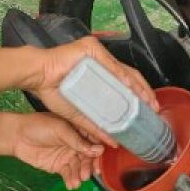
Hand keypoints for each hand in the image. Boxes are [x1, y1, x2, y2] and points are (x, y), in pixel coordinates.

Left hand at [11, 112, 103, 188]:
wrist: (17, 136)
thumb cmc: (39, 126)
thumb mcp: (60, 130)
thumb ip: (78, 141)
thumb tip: (99, 150)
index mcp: (78, 131)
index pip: (94, 141)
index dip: (99, 152)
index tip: (103, 162)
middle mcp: (75, 144)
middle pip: (88, 157)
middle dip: (88, 166)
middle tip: (86, 174)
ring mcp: (67, 156)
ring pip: (78, 167)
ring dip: (79, 175)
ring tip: (77, 182)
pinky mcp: (58, 166)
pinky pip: (68, 174)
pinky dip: (71, 180)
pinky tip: (72, 185)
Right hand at [28, 37, 157, 146]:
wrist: (36, 77)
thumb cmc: (53, 91)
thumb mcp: (79, 113)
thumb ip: (95, 125)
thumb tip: (112, 141)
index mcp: (100, 75)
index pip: (125, 84)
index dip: (138, 96)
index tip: (149, 110)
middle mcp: (101, 63)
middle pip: (128, 77)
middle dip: (143, 92)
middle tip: (153, 107)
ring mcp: (97, 55)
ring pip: (123, 70)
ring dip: (136, 86)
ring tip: (145, 100)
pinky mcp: (91, 49)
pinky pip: (109, 63)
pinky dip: (120, 74)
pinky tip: (129, 86)